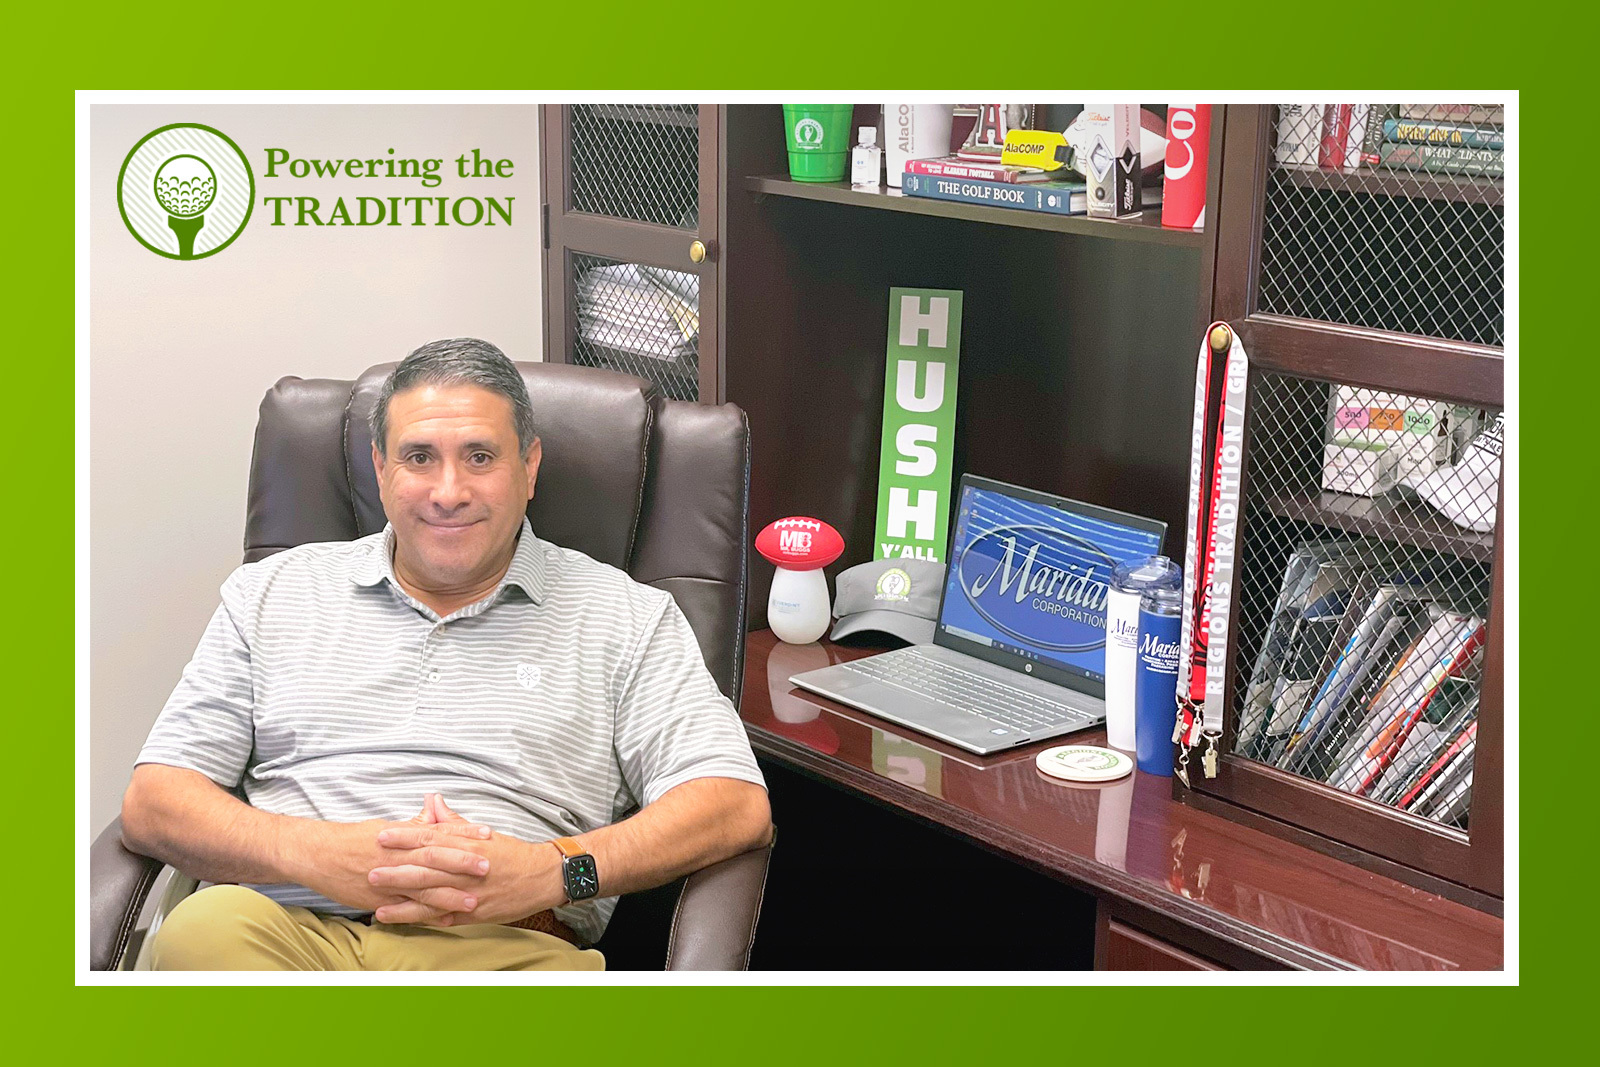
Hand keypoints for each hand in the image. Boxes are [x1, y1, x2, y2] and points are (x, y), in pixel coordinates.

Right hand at [290, 814, 491, 919]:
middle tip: (489, 866)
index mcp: (402, 836)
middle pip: (435, 859)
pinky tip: (445, 920)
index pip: (438, 832)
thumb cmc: (355, 838)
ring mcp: (389, 880)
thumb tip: (435, 807)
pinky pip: (407, 910)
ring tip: (474, 900)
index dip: (464, 833)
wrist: (320, 855)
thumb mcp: (387, 825)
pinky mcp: (380, 900)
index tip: (488, 833)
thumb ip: (415, 822)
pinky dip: (427, 915)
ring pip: (424, 888)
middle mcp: (398, 857)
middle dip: (463, 863)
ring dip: (450, 895)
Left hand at [370, 796, 563, 926]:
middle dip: (397, 872)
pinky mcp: (475, 913)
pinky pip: (445, 917)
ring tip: (379, 906)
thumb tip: (433, 802)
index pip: (431, 839)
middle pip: (427, 870)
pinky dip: (425, 920)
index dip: (405, 838)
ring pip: (432, 898)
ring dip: (404, 903)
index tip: (382, 836)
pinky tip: (406, 922)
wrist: (543, 877)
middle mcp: (467, 870)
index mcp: (468, 846)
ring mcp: (470, 894)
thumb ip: (454, 822)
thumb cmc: (513, 854)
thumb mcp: (485, 834)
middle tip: (370, 872)